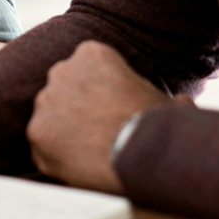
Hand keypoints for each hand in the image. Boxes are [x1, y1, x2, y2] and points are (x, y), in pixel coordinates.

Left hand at [27, 40, 190, 193]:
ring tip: (90, 151)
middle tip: (97, 132)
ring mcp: (45, 101)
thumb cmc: (159, 125)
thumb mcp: (167, 101)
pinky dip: (55, 156)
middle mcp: (62, 70)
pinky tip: (78, 164)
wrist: (143, 153)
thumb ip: (162, 97)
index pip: (85, 70)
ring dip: (63, 131)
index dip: (98, 93)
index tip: (110, 110)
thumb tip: (182, 104)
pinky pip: (41, 145)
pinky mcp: (36, 132)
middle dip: (75, 108)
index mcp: (91, 54)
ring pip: (49, 116)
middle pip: (62, 90)